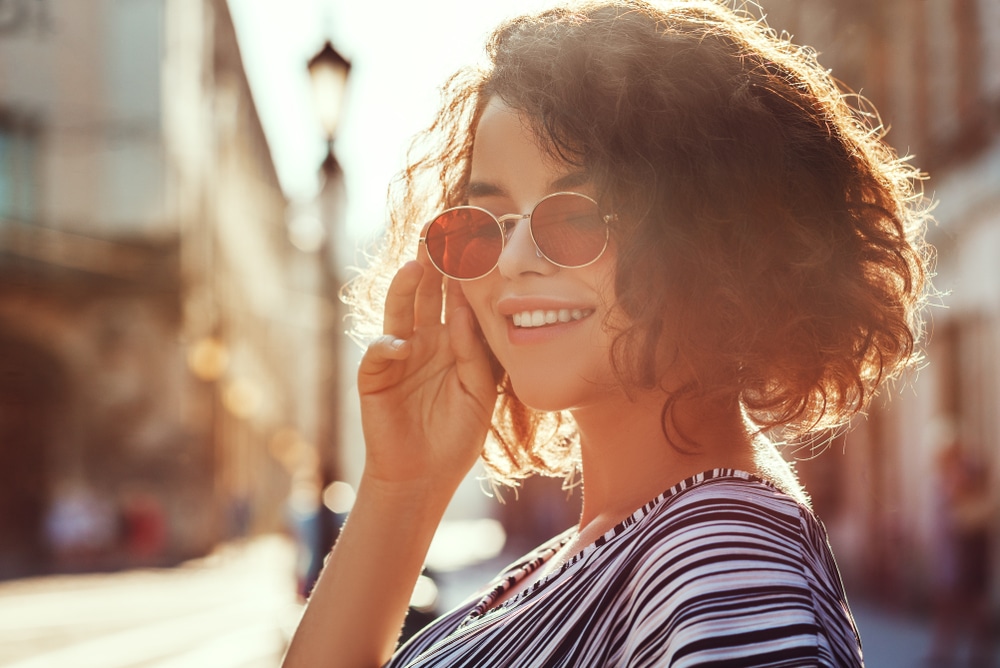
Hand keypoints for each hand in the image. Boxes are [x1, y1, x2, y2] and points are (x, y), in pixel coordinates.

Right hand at [357, 254, 496, 491]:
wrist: (424, 476)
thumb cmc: (455, 435)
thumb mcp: (479, 394)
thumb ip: (474, 354)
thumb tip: (465, 311)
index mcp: (453, 341)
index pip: (458, 299)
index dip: (465, 274)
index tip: (477, 242)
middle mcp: (424, 340)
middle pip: (427, 294)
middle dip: (434, 264)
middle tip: (440, 232)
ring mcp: (398, 356)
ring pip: (400, 313)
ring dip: (405, 289)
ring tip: (416, 266)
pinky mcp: (374, 377)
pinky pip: (379, 354)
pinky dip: (387, 348)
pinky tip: (401, 347)